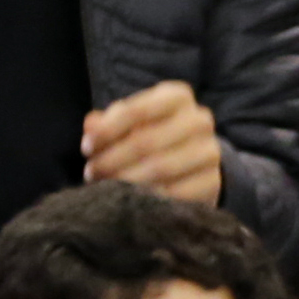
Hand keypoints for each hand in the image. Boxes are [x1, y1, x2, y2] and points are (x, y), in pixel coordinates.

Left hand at [82, 79, 225, 203]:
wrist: (193, 164)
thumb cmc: (152, 136)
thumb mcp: (130, 123)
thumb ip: (108, 122)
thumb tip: (91, 125)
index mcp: (177, 96)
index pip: (136, 110)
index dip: (106, 131)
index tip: (86, 148)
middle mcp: (198, 119)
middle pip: (146, 141)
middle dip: (112, 160)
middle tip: (92, 173)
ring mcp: (209, 151)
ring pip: (160, 168)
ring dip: (126, 180)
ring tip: (106, 188)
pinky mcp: (213, 181)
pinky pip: (176, 193)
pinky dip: (149, 199)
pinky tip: (132, 201)